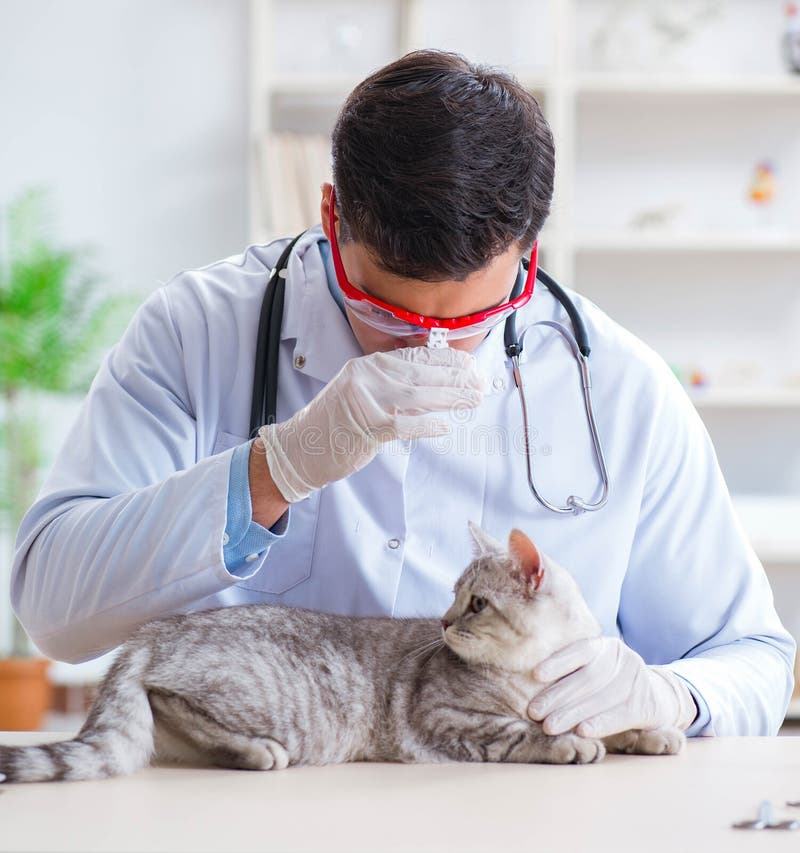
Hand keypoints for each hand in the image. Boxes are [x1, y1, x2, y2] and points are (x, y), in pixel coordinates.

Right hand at [258, 346, 485, 502]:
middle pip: (422, 373)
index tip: (469, 363)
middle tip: (480, 382)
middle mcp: (368, 376)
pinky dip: (427, 425)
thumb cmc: (333, 424)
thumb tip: (436, 386)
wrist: (300, 448)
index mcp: (368, 365)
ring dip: (451, 397)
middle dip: (456, 377)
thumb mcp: (362, 393)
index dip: (447, 359)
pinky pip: (405, 424)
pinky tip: (445, 426)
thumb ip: (394, 386)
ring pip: (419, 395)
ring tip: (473, 399)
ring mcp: (366, 400)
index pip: (416, 356)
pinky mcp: (367, 427)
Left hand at [526, 637, 697, 738]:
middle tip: (534, 711)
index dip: (558, 663)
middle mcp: (624, 659)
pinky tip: (581, 731)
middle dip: (557, 696)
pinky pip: (620, 715)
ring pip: (600, 698)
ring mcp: (637, 682)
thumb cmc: (612, 684)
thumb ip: (573, 671)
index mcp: (606, 646)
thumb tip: (529, 681)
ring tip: (549, 726)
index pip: (580, 651)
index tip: (535, 675)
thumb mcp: (598, 668)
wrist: (659, 697)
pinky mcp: (647, 706)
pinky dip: (599, 724)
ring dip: (572, 714)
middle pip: (587, 678)